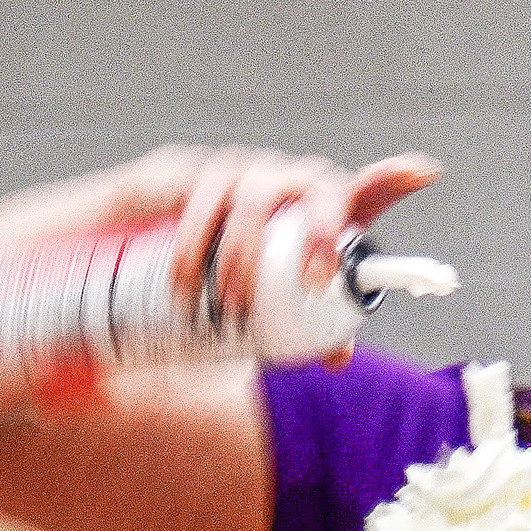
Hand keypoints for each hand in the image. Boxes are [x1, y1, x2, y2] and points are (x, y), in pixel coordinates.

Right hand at [84, 145, 440, 314]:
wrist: (105, 258)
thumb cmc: (193, 286)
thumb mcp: (247, 313)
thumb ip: (292, 330)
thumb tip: (337, 358)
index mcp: (304, 215)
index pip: (354, 192)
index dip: (389, 180)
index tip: (425, 174)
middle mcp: (274, 186)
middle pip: (313, 184)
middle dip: (320, 228)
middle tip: (309, 281)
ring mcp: (228, 175)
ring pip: (257, 192)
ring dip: (250, 248)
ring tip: (231, 301)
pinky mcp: (179, 173)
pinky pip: (199, 195)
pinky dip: (197, 239)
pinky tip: (186, 277)